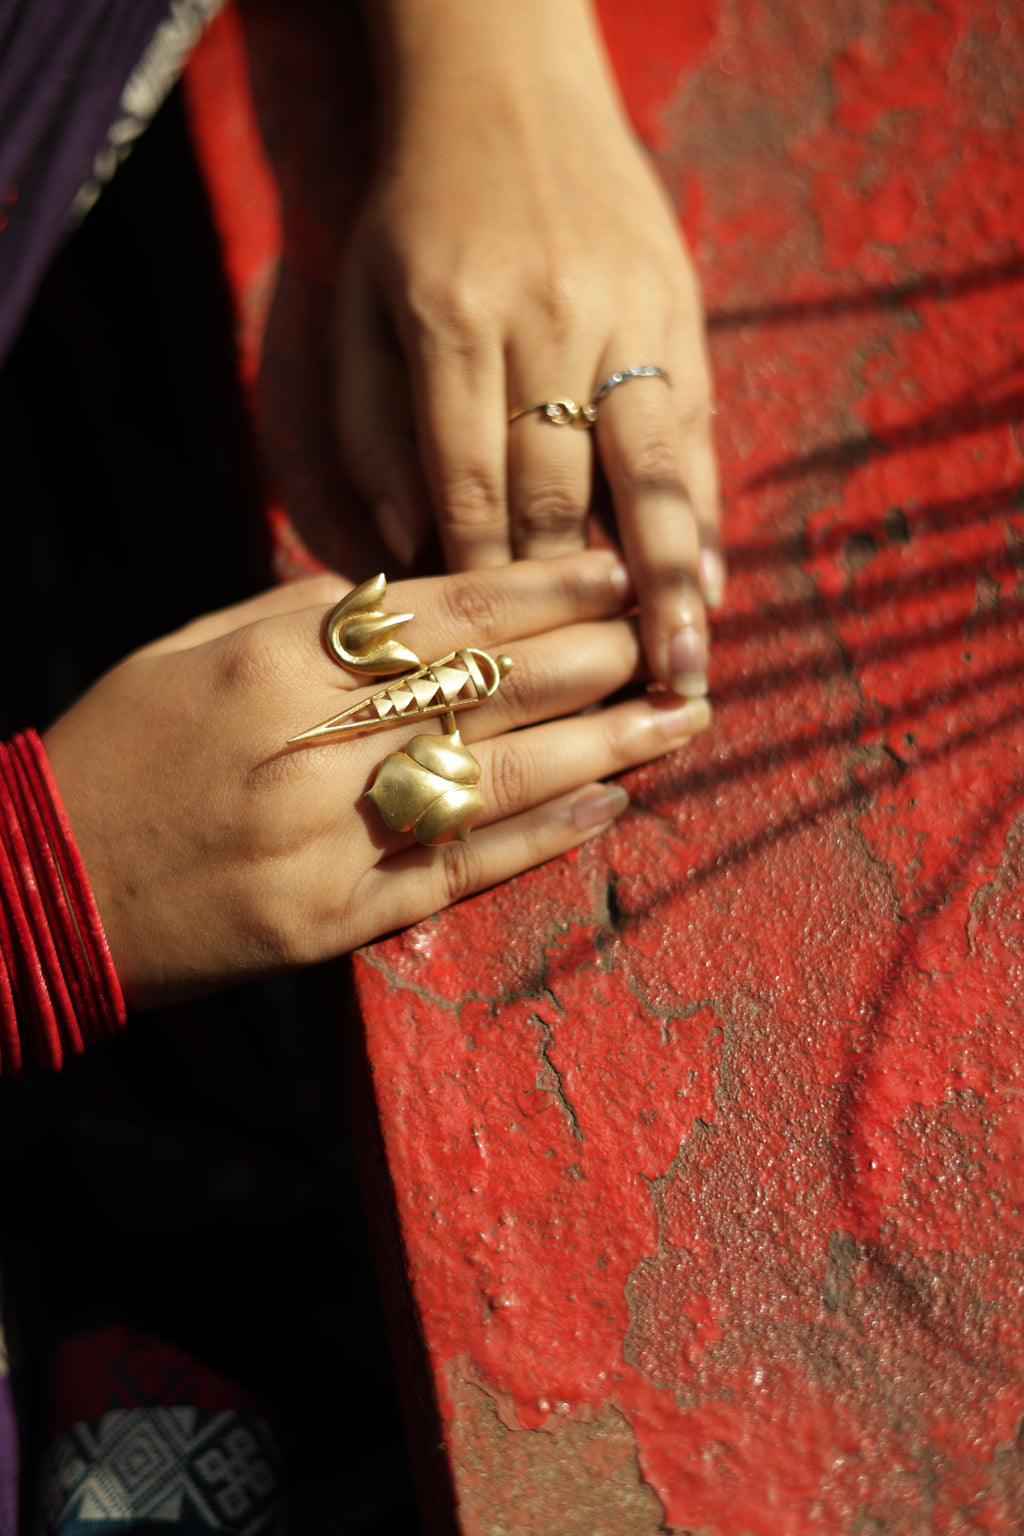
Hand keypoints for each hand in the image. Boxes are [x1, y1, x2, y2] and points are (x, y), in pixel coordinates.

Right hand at [43, 554, 709, 1008]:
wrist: (39, 884)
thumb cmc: (121, 750)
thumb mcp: (194, 649)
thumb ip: (310, 621)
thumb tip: (427, 595)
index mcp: (270, 664)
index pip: (444, 616)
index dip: (546, 592)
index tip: (622, 573)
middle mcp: (307, 747)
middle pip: (486, 691)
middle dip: (596, 661)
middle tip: (677, 638)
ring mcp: (324, 842)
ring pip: (491, 780)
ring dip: (602, 749)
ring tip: (681, 720)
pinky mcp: (331, 923)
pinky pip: (456, 874)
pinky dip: (540, 841)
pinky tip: (612, 808)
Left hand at [334, 1, 720, 701]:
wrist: (507, 91)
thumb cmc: (416, 221)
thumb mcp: (359, 310)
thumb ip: (372, 427)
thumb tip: (411, 544)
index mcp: (451, 322)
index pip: (472, 484)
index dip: (488, 586)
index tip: (501, 671)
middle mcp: (546, 321)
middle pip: (562, 492)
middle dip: (576, 609)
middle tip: (601, 708)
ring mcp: (625, 314)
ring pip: (650, 470)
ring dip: (669, 581)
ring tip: (685, 671)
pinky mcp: (678, 312)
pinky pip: (693, 432)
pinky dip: (705, 513)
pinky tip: (715, 580)